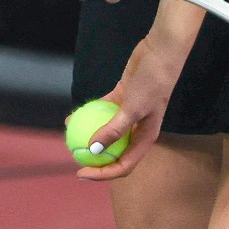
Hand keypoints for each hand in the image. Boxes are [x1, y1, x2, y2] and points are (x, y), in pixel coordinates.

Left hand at [76, 13, 198, 180]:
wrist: (159, 53)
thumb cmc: (151, 84)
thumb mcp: (133, 109)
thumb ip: (114, 131)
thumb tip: (93, 150)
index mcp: (144, 139)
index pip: (123, 165)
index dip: (102, 174)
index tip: (81, 173)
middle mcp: (137, 130)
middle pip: (113, 152)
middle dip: (94, 159)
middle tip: (73, 157)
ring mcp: (128, 114)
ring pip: (105, 132)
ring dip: (88, 136)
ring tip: (69, 138)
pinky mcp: (121, 99)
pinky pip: (102, 112)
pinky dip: (88, 115)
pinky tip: (72, 116)